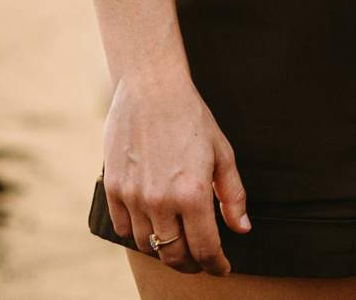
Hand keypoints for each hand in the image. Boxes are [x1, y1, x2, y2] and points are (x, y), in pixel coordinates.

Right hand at [98, 72, 249, 275]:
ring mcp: (133, 196)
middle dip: (191, 264)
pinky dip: (138, 234)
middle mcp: (160, 200)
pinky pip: (123, 227)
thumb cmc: (191, 118)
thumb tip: (242, 228)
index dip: (216, 265)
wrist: (151, 88)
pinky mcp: (113, 188)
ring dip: (164, 249)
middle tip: (200, 260)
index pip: (205, 249)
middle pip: (174, 255)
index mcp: (193, 193)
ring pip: (147, 244)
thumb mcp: (222, 153)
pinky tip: (151, 225)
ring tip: (177, 240)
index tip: (222, 268)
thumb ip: (232, 195)